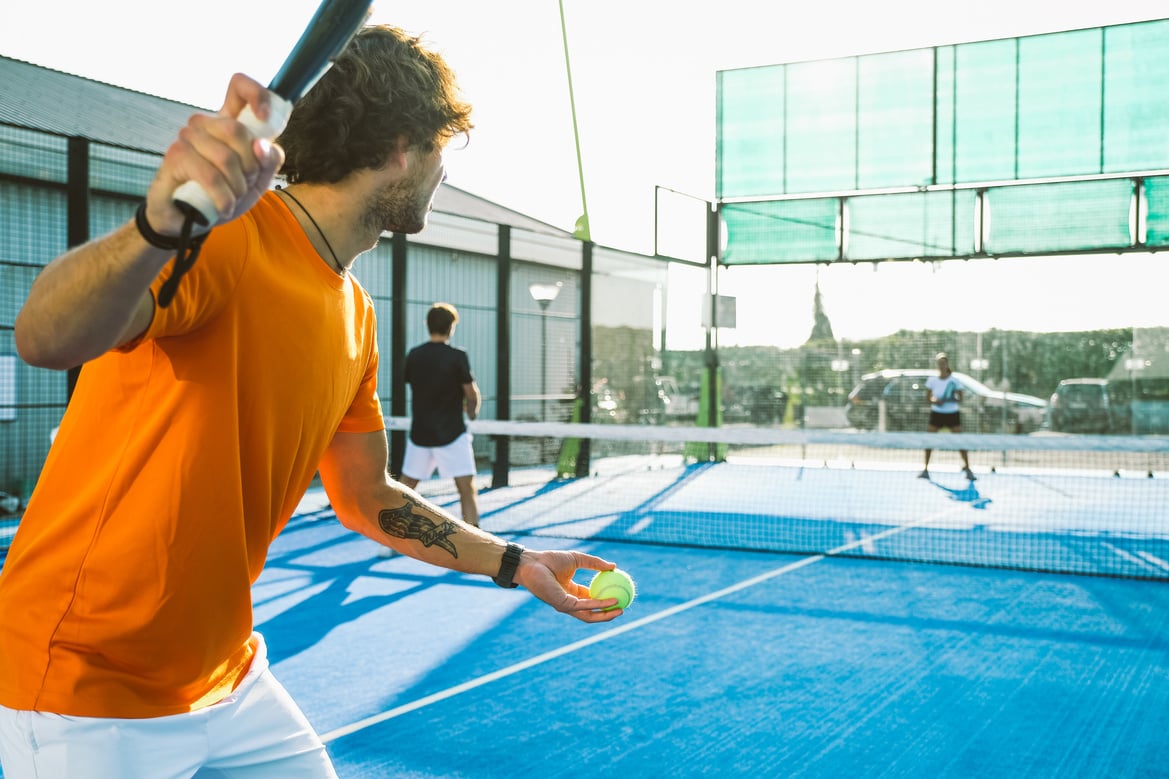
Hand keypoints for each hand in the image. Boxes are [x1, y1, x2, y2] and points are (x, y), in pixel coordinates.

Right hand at [143, 73, 285, 236]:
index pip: (239, 88)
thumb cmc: (222, 195)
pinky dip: (223, 198)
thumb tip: (264, 146)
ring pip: (226, 157)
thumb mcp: (257, 181)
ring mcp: (187, 138)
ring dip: (237, 187)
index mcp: (227, 123)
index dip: (257, 95)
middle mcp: (205, 125)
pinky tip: (222, 208)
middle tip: (245, 184)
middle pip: (238, 130)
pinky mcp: (176, 157)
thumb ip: (269, 161)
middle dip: (250, 166)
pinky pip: (210, 176)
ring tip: (232, 198)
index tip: (265, 117)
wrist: (188, 220)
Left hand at [514, 550, 623, 622]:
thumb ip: (595, 563)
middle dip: (608, 614)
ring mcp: (566, 605)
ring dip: (606, 614)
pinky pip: (584, 606)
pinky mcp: (563, 605)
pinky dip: (598, 604)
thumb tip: (614, 566)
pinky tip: (610, 600)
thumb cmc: (551, 560)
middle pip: (592, 613)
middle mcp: (570, 601)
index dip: (607, 601)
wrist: (532, 562)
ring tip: (620, 609)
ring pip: (589, 615)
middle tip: (624, 608)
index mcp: (573, 592)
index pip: (592, 600)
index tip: (621, 596)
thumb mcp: (578, 558)